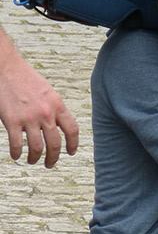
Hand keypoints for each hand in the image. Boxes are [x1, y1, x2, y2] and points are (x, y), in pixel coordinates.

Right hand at [0, 43, 78, 166]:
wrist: (7, 69)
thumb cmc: (27, 79)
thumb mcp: (48, 92)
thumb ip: (54, 108)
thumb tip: (59, 126)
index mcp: (57, 105)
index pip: (72, 129)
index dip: (73, 144)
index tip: (71, 152)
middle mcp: (46, 113)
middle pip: (55, 144)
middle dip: (53, 158)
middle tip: (50, 164)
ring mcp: (29, 118)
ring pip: (37, 148)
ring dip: (35, 158)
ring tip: (32, 161)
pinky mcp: (12, 121)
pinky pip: (17, 145)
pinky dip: (17, 154)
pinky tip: (16, 156)